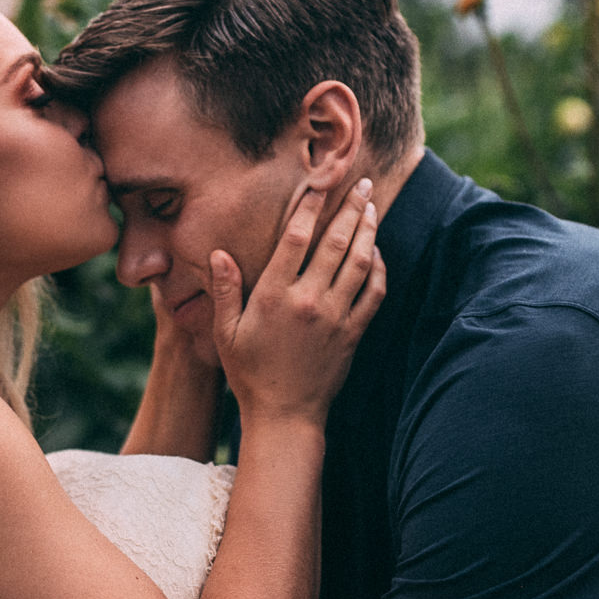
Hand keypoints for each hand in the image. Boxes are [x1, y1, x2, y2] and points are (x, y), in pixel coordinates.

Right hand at [212, 178, 384, 426]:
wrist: (285, 416)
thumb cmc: (249, 373)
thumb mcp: (226, 333)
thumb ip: (225, 290)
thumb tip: (220, 253)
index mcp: (275, 296)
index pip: (295, 239)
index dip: (309, 206)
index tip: (319, 182)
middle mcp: (308, 301)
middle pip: (336, 243)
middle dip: (351, 208)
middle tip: (362, 183)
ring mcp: (335, 317)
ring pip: (359, 263)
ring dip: (368, 231)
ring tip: (371, 207)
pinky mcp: (353, 333)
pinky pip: (373, 294)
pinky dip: (378, 269)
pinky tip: (376, 253)